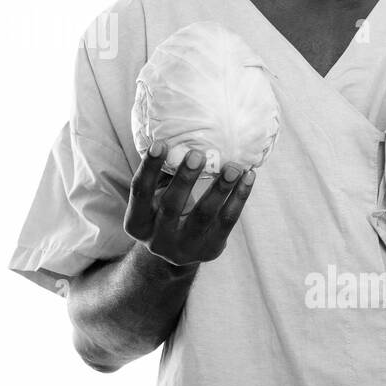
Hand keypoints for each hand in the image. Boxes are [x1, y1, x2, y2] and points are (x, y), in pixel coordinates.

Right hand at [124, 140, 254, 266]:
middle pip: (171, 206)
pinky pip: (227, 221)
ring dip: (220, 188)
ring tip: (234, 167)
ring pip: (204, 214)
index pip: (140, 192)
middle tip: (198, 154)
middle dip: (185, 179)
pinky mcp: (210, 250)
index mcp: (136, 224)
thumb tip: (177, 134)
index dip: (149, 168)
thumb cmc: (166, 210)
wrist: (179, 251)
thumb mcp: (156, 199)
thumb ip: (162, 175)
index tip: (160, 143)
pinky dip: (239, 197)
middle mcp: (157, 240)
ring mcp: (184, 248)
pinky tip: (248, 177)